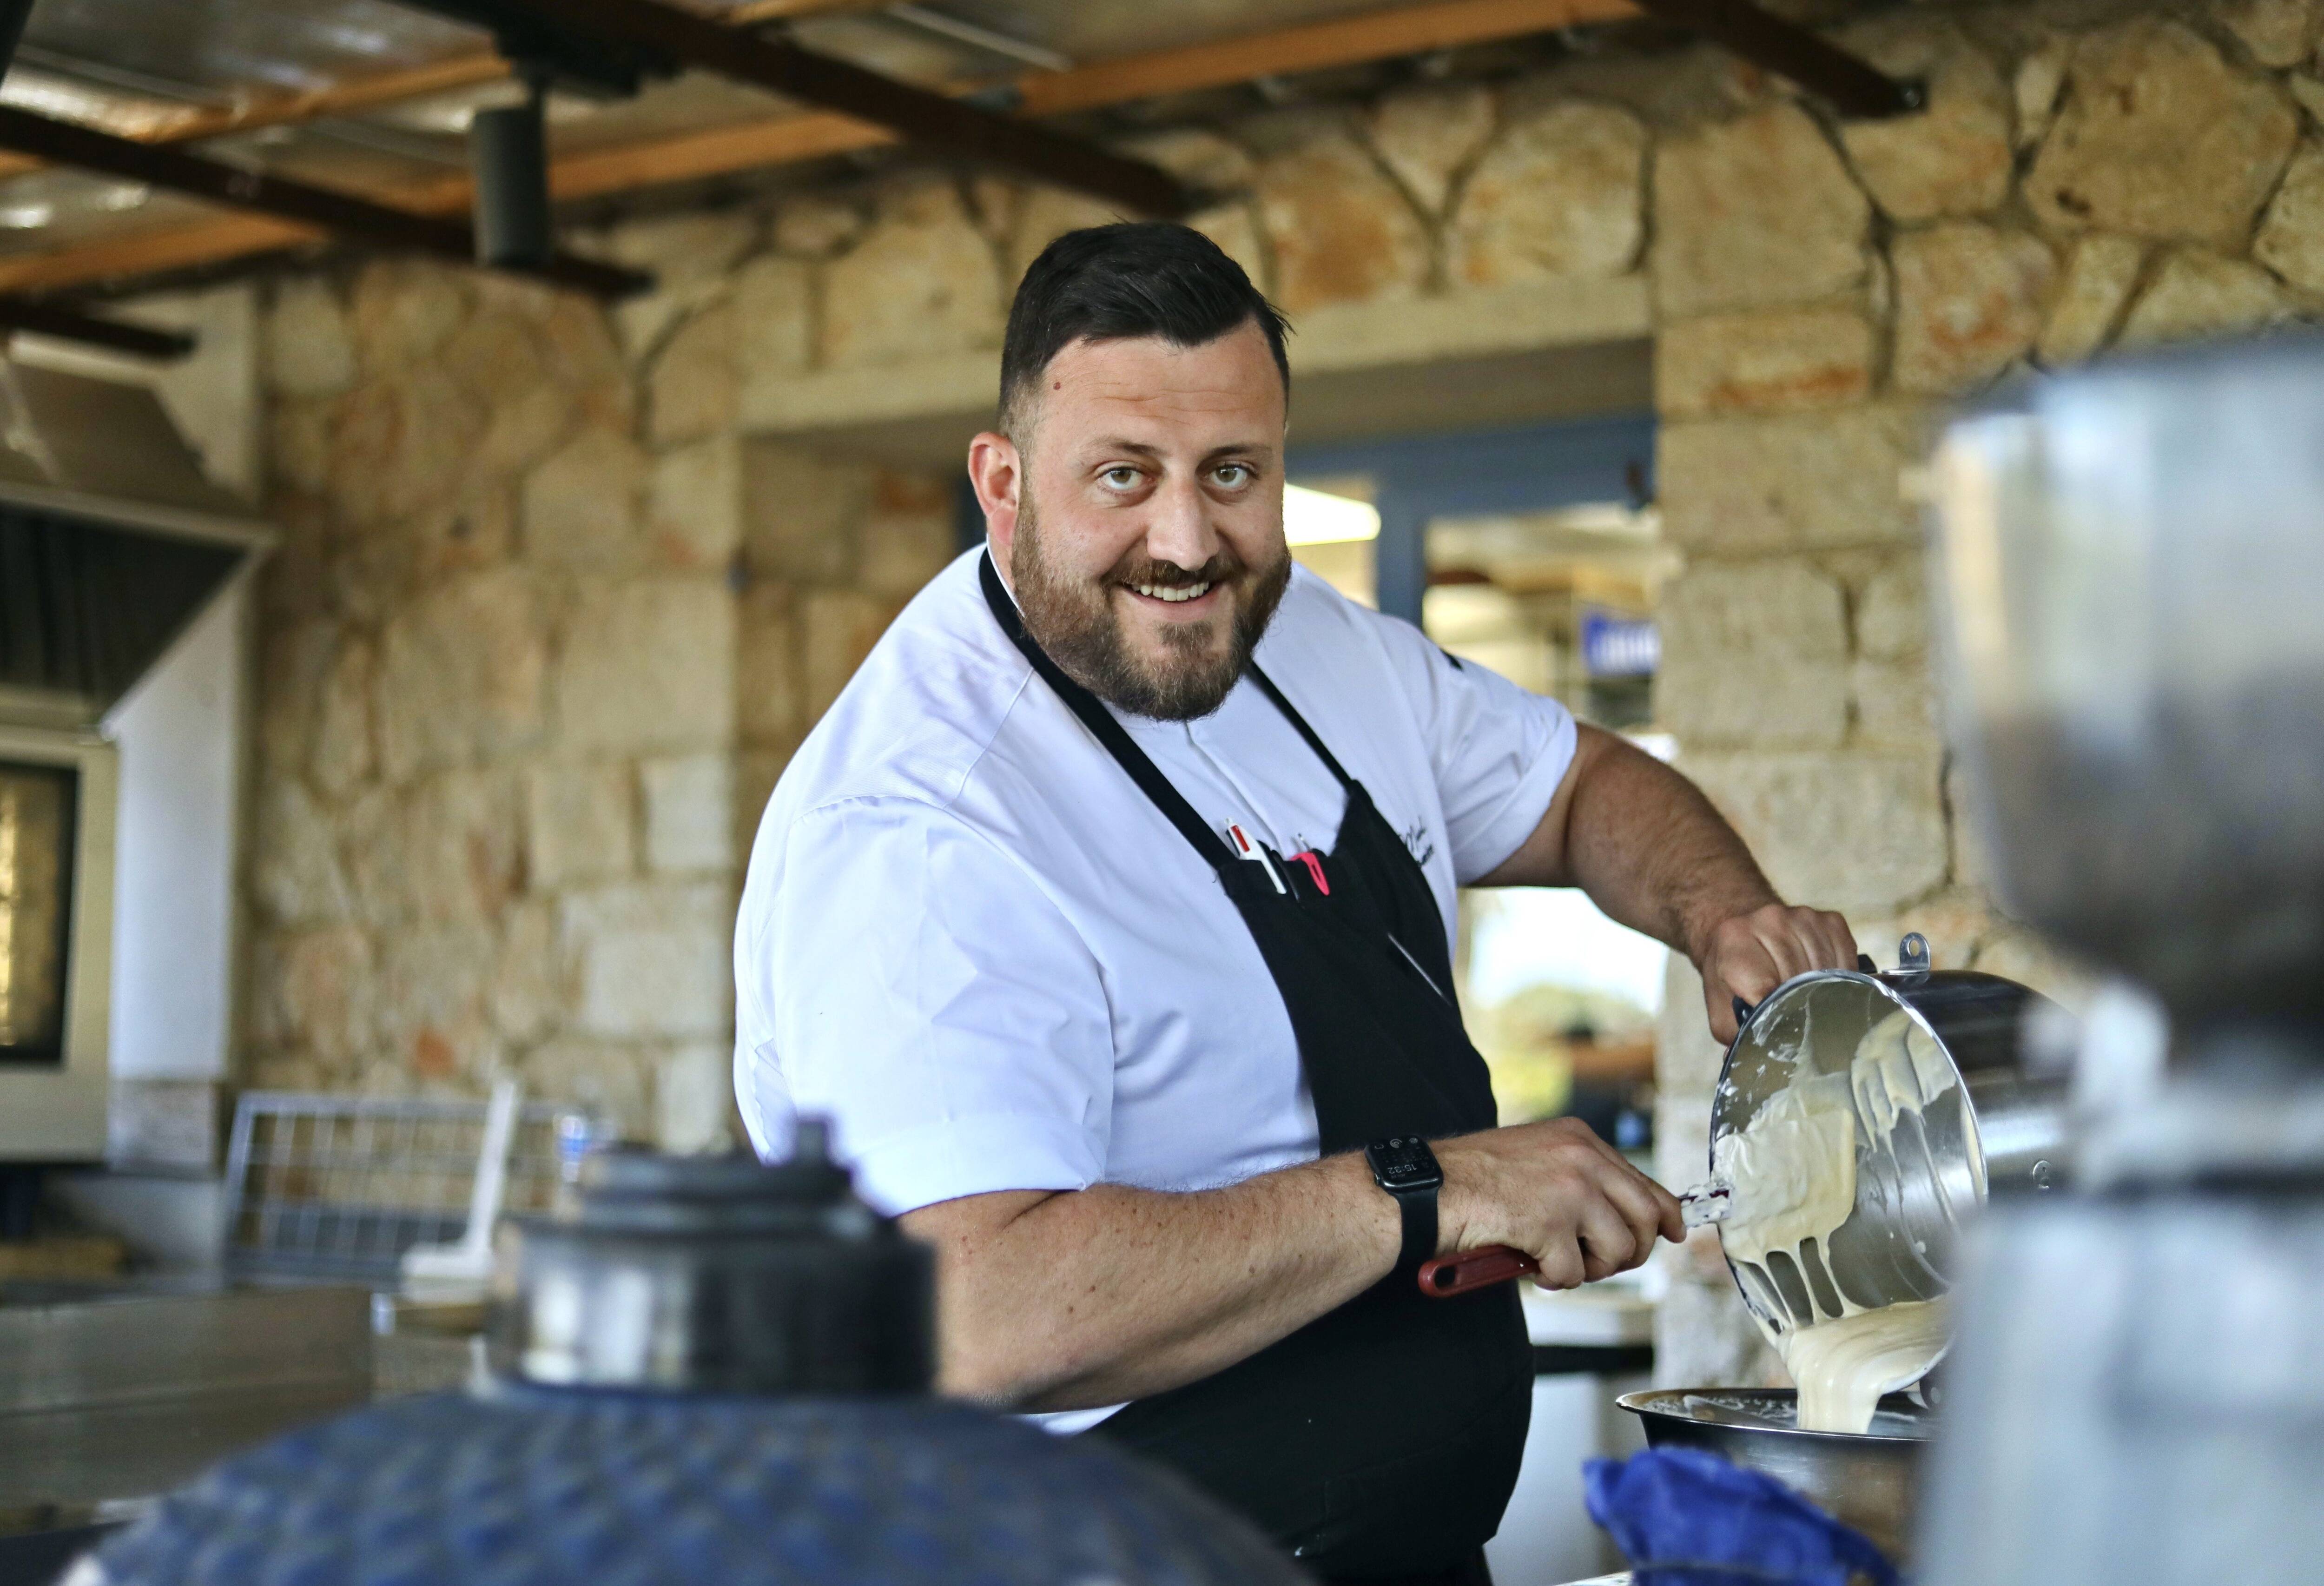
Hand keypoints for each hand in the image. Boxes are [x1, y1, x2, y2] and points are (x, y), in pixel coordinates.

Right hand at [1434, 1118, 1684, 1290]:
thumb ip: (1582, 1179)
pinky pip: (1575, 1272)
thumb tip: (1625, 1217)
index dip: (1666, 1217)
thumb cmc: (1474, 1180)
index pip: (1648, 1184)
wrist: (1429, 1189)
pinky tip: (1529, 1261)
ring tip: (1555, 1260)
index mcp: (1580, 1139)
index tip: (1674, 1234)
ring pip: (1618, 1250)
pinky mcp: (1551, 1222)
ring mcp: (1570, 1189)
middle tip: (1596, 1262)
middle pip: (1645, 1221)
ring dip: (1589, 1268)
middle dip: (1627, 1252)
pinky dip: (1553, 1278)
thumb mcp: (1539, 1160)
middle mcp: (1582, 1158)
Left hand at [1697, 901, 1857, 1044]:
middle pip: (1800, 983)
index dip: (1779, 1015)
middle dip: (1799, 1006)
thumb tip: (1751, 1058)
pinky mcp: (1829, 919)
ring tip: (1804, 995)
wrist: (1740, 925)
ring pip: (1827, 973)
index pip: (1767, 988)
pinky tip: (1820, 978)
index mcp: (1736, 943)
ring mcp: (1803, 917)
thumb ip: (1734, 1033)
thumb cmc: (1732, 972)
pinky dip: (1838, 977)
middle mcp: (1770, 922)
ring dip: (1821, 992)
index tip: (1784, 1031)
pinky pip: (1846, 960)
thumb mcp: (1720, 1005)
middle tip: (1794, 1016)